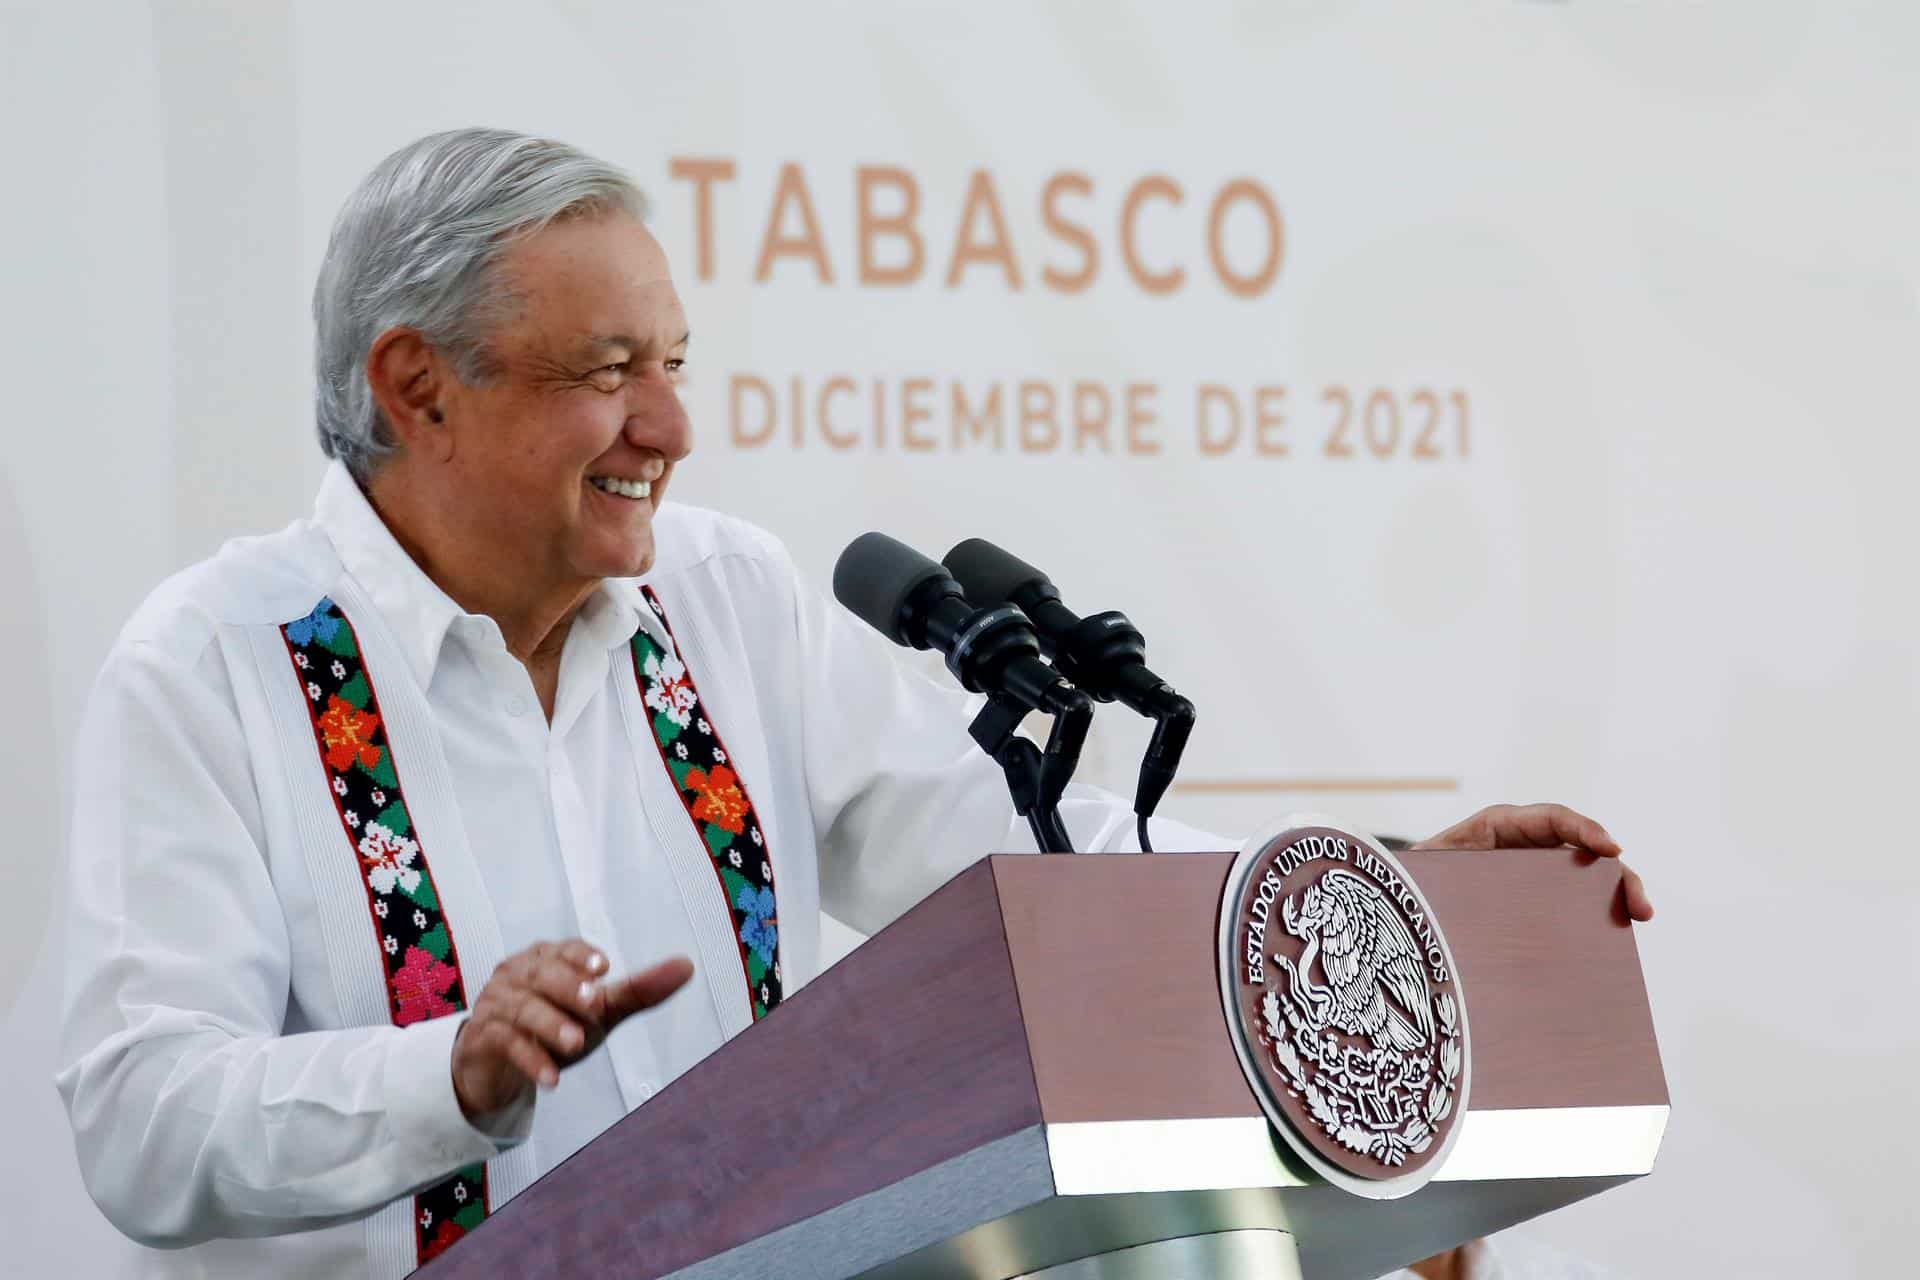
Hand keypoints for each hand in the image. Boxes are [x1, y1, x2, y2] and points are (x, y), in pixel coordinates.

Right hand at [451, 939, 693, 1118]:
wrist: (498, 1064)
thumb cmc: (554, 1024)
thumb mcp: (598, 1011)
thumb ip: (638, 991)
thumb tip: (687, 966)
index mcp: (547, 959)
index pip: (564, 950)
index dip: (582, 957)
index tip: (605, 970)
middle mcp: (518, 974)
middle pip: (542, 974)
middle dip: (569, 987)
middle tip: (596, 1005)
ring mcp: (495, 1003)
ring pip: (523, 1008)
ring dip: (551, 1025)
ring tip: (576, 1044)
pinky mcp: (482, 1036)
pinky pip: (505, 1043)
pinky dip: (530, 1060)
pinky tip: (551, 1080)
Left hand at [1412, 802, 1652, 921]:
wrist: (1408, 896)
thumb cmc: (1413, 876)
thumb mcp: (1421, 869)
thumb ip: (1429, 868)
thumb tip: (1430, 875)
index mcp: (1498, 826)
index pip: (1551, 818)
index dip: (1584, 829)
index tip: (1610, 848)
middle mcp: (1526, 844)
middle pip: (1583, 848)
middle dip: (1616, 871)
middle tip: (1640, 906)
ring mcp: (1538, 870)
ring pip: (1588, 875)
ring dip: (1618, 893)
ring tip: (1638, 917)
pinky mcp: (1542, 896)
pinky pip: (1577, 899)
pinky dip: (1600, 911)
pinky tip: (1617, 934)